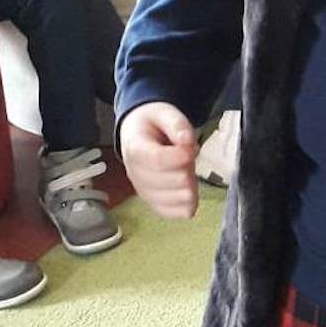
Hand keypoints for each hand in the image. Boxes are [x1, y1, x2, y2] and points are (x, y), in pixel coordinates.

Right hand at [120, 102, 198, 218]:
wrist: (139, 134)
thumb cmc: (153, 124)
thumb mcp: (164, 113)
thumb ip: (177, 124)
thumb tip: (187, 140)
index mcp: (135, 148)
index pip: (156, 160)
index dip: (178, 158)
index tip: (191, 150)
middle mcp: (135, 173)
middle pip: (166, 181)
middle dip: (186, 171)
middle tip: (189, 158)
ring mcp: (143, 190)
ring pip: (172, 200)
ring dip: (189, 188)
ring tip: (188, 172)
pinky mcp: (154, 202)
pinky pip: (172, 213)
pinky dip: (186, 206)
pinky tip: (190, 193)